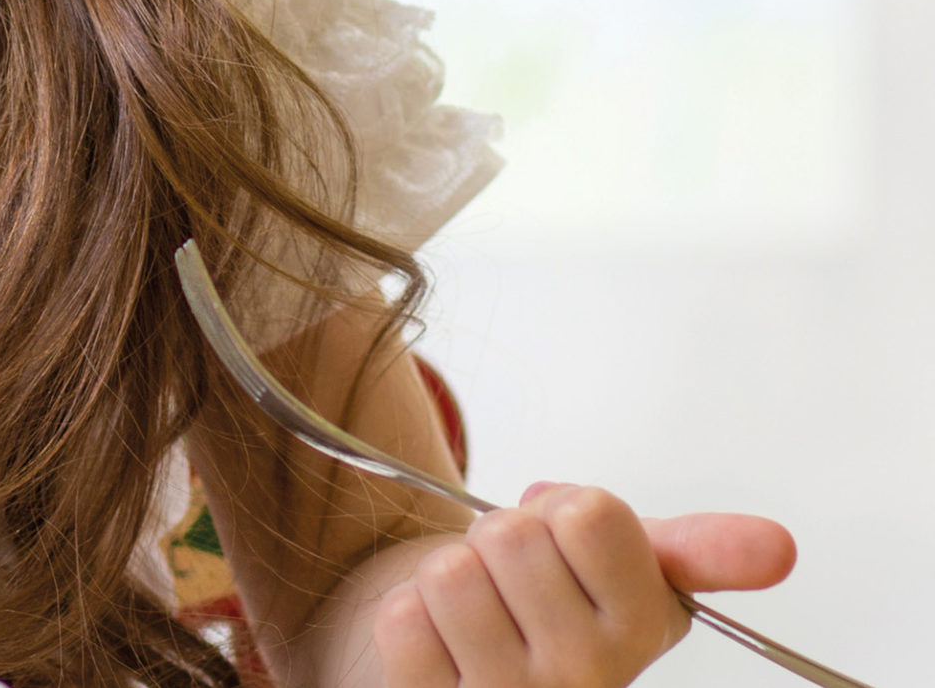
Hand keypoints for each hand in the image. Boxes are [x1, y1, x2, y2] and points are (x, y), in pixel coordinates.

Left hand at [373, 483, 795, 685]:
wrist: (462, 658)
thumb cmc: (545, 602)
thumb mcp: (626, 567)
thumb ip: (695, 549)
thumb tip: (778, 546)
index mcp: (641, 633)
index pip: (590, 515)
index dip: (561, 511)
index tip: (566, 544)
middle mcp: (589, 682)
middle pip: (510, 537)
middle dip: (497, 540)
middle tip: (511, 582)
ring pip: (451, 575)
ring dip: (449, 579)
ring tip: (476, 613)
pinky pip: (403, 621)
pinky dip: (408, 616)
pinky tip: (440, 645)